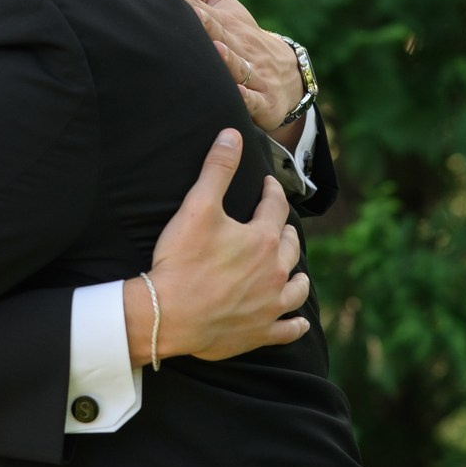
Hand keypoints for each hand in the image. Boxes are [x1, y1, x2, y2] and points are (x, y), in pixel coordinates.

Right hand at [123, 129, 308, 364]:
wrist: (167, 315)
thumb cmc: (181, 261)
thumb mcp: (197, 207)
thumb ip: (217, 169)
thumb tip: (233, 134)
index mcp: (263, 239)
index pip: (276, 207)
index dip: (273, 192)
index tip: (268, 185)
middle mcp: (275, 272)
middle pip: (289, 246)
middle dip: (284, 231)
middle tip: (276, 226)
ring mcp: (270, 305)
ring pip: (296, 288)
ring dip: (296, 276)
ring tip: (292, 270)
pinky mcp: (260, 332)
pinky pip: (287, 329)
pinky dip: (295, 324)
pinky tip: (298, 321)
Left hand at [172, 0, 303, 141]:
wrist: (290, 75)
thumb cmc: (246, 38)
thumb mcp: (228, 9)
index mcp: (228, 24)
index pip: (203, 10)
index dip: (185, 2)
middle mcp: (241, 46)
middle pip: (221, 34)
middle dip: (206, 25)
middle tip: (190, 15)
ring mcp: (254, 74)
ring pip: (239, 66)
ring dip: (228, 58)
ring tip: (215, 49)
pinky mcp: (263, 101)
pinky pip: (254, 99)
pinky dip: (246, 96)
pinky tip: (237, 92)